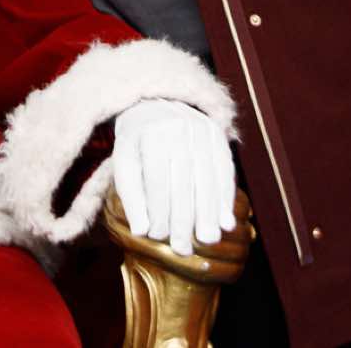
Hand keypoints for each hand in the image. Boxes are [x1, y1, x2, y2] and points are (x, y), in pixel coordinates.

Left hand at [112, 99, 235, 256]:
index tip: (156, 237)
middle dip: (183, 219)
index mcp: (149, 133)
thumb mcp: (124, 161)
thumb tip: (141, 232)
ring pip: (207, 178)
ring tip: (208, 240)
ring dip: (209, 213)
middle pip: (183, 182)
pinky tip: (226, 222)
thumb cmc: (136, 141)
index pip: (156, 179)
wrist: (155, 101)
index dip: (157, 210)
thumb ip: (130, 195)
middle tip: (183, 249)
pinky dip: (226, 198)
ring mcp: (201, 129)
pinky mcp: (217, 134)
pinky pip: (225, 170)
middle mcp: (177, 128)